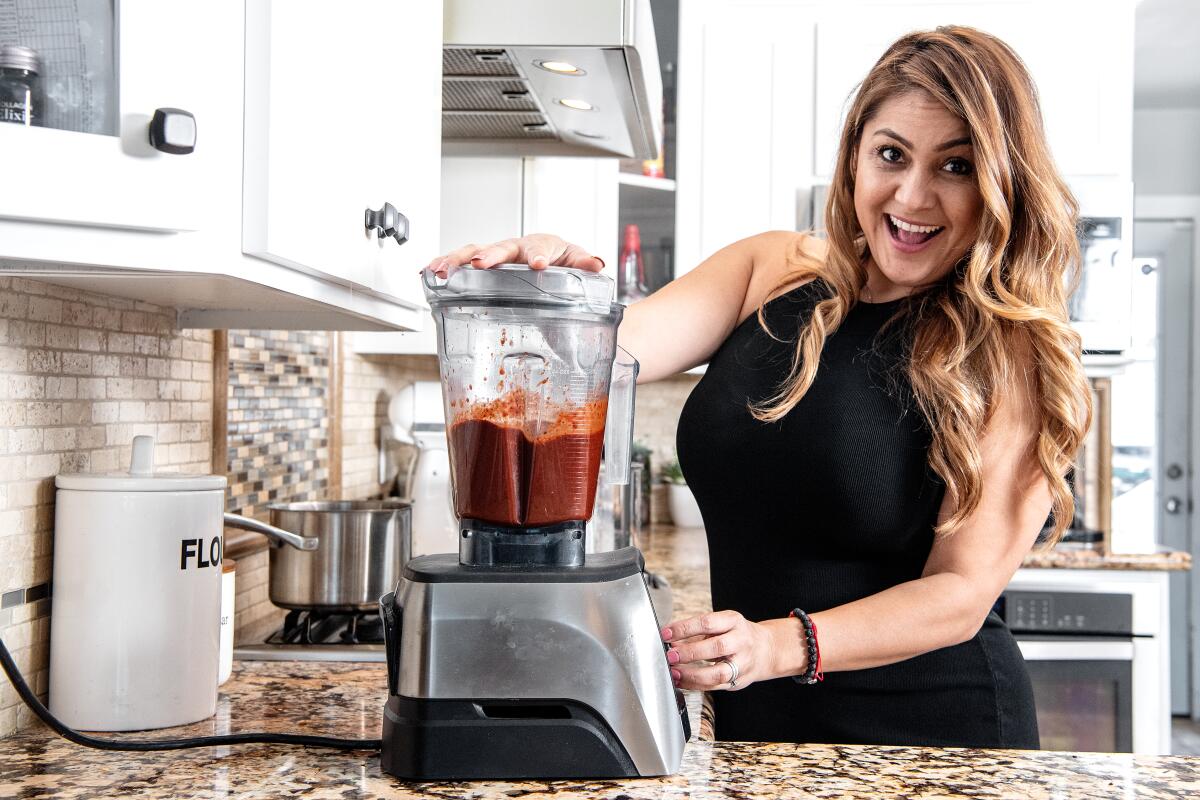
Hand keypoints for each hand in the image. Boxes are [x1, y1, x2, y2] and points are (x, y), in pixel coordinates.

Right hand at [426, 233, 604, 277]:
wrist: (548, 260)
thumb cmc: (559, 259)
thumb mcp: (576, 261)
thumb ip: (584, 264)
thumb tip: (596, 263)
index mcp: (541, 245)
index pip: (540, 247)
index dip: (537, 256)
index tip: (538, 265)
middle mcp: (515, 248)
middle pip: (502, 247)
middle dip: (491, 254)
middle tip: (481, 262)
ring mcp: (497, 256)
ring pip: (475, 251)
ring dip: (458, 259)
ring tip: (444, 269)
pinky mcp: (482, 266)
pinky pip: (461, 263)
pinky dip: (445, 264)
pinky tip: (429, 271)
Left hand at [662, 610, 800, 691]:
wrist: (766, 650)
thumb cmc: (737, 634)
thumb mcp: (722, 623)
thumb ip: (697, 631)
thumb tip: (670, 639)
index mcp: (734, 622)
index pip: (707, 623)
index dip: (684, 628)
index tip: (666, 633)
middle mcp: (741, 642)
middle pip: (715, 647)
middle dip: (689, 652)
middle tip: (670, 655)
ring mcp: (742, 664)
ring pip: (718, 673)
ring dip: (692, 674)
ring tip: (674, 672)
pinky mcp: (738, 681)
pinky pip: (715, 686)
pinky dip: (695, 685)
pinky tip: (682, 681)